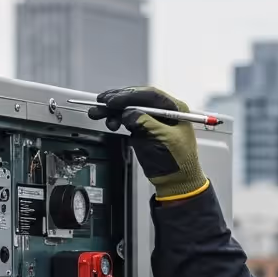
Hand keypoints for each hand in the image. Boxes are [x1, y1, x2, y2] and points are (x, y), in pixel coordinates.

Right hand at [88, 86, 208, 198]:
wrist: (176, 182)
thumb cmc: (178, 162)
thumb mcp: (164, 139)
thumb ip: (146, 123)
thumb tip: (128, 113)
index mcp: (175, 109)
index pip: (150, 95)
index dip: (129, 95)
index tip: (113, 100)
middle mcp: (163, 111)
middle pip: (137, 99)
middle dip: (117, 101)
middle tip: (101, 102)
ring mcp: (152, 120)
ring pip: (129, 109)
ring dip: (113, 110)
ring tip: (98, 114)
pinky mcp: (143, 130)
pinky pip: (127, 120)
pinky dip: (117, 120)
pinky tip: (111, 123)